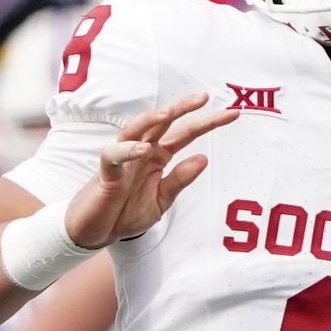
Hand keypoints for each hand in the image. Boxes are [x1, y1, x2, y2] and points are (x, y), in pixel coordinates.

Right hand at [64, 93, 238, 248]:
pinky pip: (113, 157)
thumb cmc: (126, 213)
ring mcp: (122, 160)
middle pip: (163, 123)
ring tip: (171, 111)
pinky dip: (127, 151)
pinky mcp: (105, 174)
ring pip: (136, 130)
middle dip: (183, 109)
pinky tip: (143, 149)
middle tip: (206, 97)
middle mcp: (141, 152)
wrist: (96, 233)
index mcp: (158, 157)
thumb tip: (204, 158)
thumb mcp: (162, 200)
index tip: (233, 113)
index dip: (207, 122)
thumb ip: (180, 180)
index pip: (185, 134)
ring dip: (152, 119)